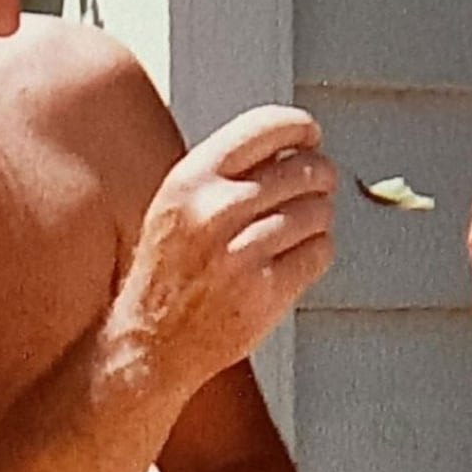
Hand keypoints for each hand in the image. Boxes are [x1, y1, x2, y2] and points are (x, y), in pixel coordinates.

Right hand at [110, 106, 335, 394]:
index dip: (299, 127)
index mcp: (191, 180)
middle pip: (303, 170)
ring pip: (318, 211)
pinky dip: (318, 252)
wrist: (151, 343)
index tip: (310, 134)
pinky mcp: (267, 289)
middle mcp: (216, 210)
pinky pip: (321, 252)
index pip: (264, 127)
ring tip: (300, 229)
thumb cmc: (167, 275)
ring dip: (319, 218)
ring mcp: (243, 252)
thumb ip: (225, 173)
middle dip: (319, 177)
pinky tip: (298, 257)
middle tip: (318, 186)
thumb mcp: (178, 206)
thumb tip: (288, 146)